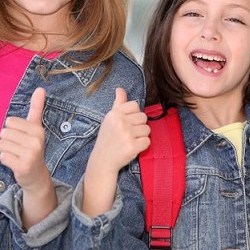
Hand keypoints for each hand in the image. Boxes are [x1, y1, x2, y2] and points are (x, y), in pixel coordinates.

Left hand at [0, 87, 50, 190]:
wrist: (36, 175)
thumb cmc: (32, 148)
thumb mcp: (35, 128)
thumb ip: (37, 108)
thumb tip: (40, 88)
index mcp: (37, 129)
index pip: (9, 121)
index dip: (11, 130)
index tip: (21, 138)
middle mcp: (36, 141)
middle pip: (4, 133)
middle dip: (7, 141)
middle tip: (18, 149)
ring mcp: (31, 154)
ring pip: (1, 145)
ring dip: (5, 151)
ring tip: (16, 156)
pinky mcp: (23, 166)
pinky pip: (2, 157)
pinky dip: (5, 161)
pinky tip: (15, 163)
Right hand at [81, 88, 149, 216]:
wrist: (103, 160)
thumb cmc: (108, 138)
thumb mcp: (110, 119)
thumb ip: (118, 104)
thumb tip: (120, 89)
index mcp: (114, 114)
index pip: (135, 105)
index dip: (134, 115)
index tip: (127, 123)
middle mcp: (120, 122)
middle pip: (144, 117)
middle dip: (139, 126)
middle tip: (129, 134)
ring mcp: (126, 134)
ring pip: (147, 130)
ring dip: (141, 136)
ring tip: (130, 141)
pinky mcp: (132, 146)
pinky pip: (147, 142)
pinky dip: (142, 146)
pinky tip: (133, 148)